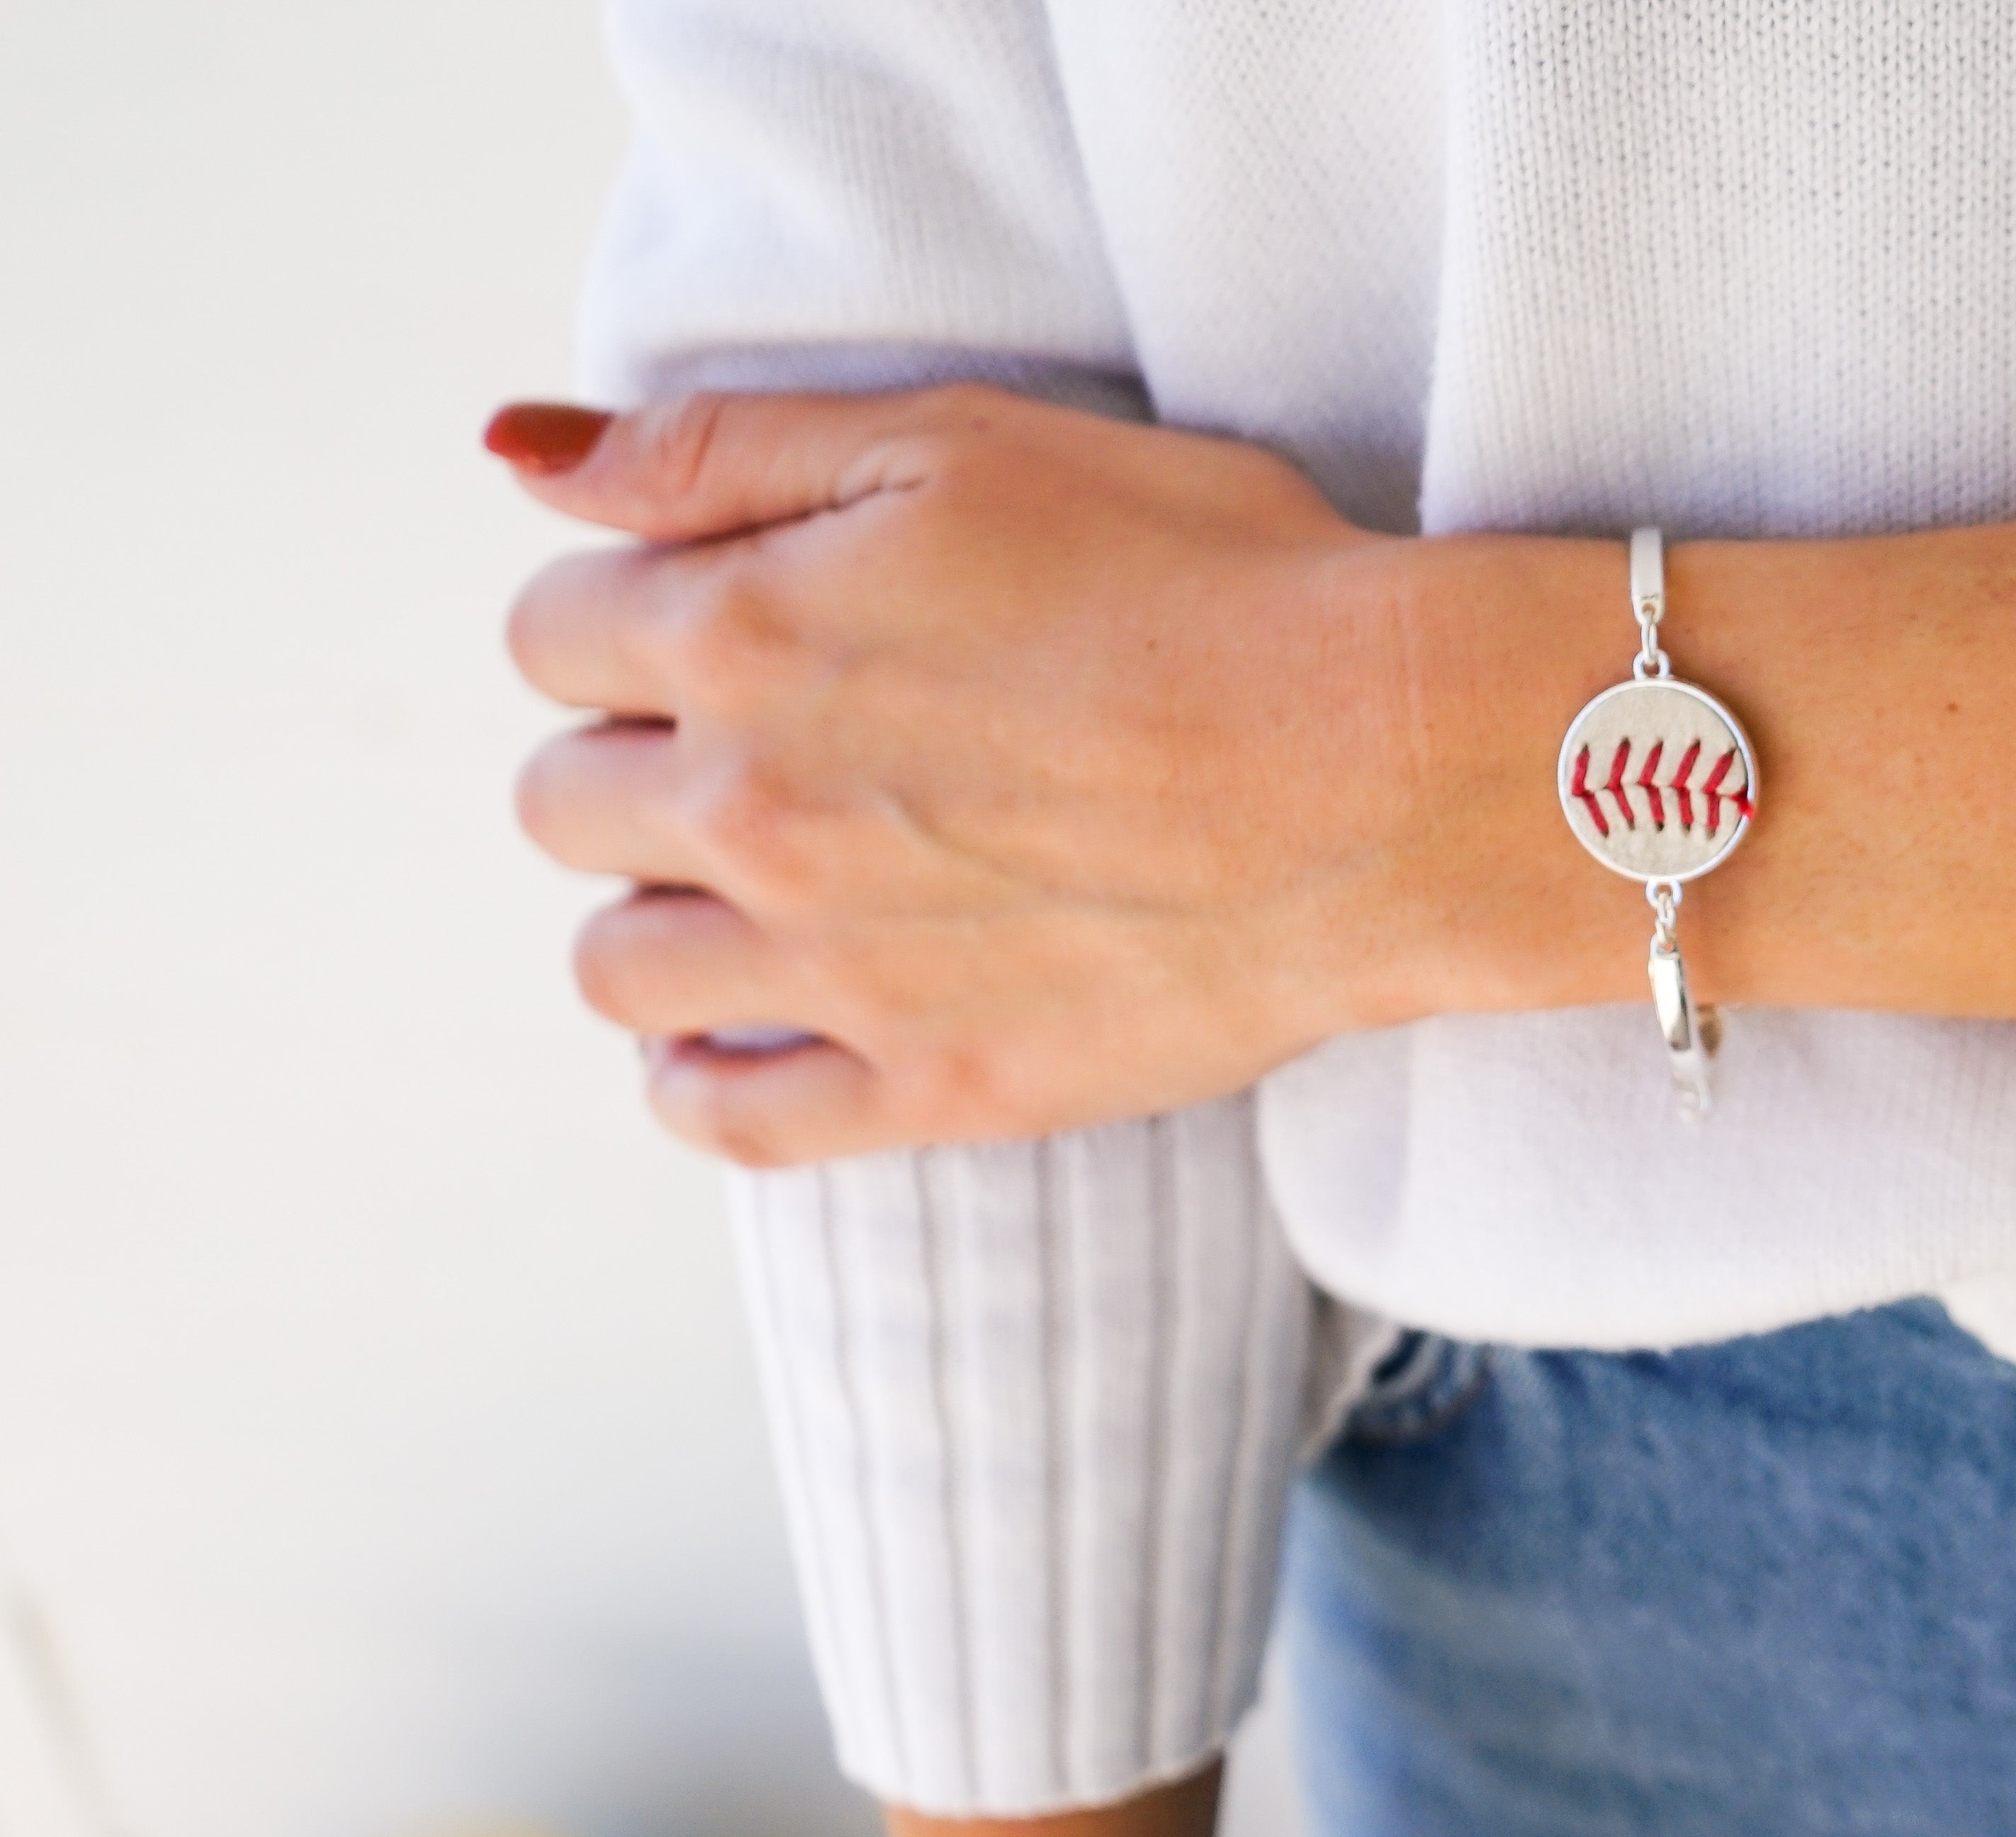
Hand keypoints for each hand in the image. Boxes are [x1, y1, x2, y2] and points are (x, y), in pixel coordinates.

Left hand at [494, 387, 1451, 1163]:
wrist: (1397, 770)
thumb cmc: (1217, 579)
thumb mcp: (963, 442)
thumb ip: (719, 446)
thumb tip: (521, 453)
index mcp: (740, 635)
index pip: (552, 629)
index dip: (631, 609)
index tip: (734, 614)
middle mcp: (750, 810)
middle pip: (561, 803)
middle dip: (635, 760)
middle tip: (776, 741)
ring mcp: (831, 970)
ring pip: (614, 967)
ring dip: (656, 916)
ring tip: (769, 883)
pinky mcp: (929, 1087)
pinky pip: (720, 1119)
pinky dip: (699, 1079)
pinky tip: (758, 1029)